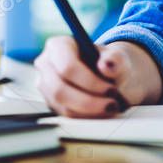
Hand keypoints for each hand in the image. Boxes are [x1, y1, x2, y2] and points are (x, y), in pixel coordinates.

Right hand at [34, 37, 159, 117]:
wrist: (105, 74)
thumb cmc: (108, 63)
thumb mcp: (116, 57)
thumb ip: (116, 59)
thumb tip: (107, 66)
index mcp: (58, 46)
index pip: (67, 67)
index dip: (89, 82)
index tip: (111, 90)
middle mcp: (45, 64)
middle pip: (60, 90)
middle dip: (88, 101)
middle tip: (112, 105)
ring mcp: (45, 85)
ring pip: (62, 106)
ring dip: (89, 111)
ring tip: (111, 108)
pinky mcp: (51, 102)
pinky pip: (66, 115)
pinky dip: (86, 117)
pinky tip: (103, 112)